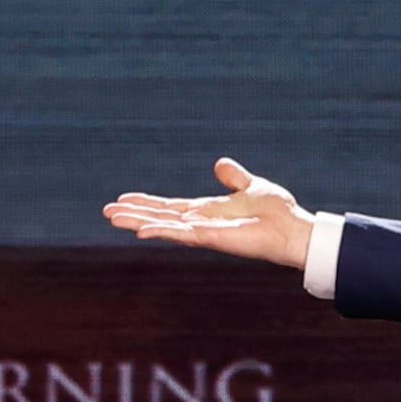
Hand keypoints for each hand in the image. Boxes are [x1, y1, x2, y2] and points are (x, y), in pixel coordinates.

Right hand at [102, 157, 314, 269]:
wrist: (293, 227)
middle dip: (133, 213)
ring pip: (164, 226)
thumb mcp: (250, 185)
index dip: (147, 203)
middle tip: (107, 211)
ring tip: (113, 218)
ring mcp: (205, 231)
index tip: (124, 198)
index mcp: (208, 210)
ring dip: (138, 221)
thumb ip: (233, 177)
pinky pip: (181, 235)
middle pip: (160, 217)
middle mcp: (202, 222)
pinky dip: (161, 232)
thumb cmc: (277, 212)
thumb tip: (220, 164)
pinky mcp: (212, 238)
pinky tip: (141, 231)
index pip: (170, 206)